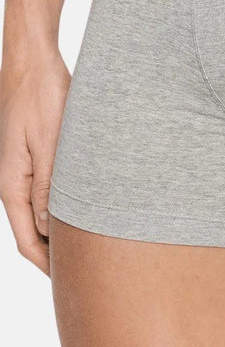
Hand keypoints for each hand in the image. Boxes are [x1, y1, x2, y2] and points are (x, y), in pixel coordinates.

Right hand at [0, 49, 69, 273]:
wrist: (32, 63)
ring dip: (59, 232)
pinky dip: (60, 208)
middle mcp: (12, 181)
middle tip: (88, 274)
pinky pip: (44, 192)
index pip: (26, 240)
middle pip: (32, 232)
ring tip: (91, 249)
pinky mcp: (33, 156)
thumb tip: (47, 228)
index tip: (71, 284)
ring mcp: (21, 170)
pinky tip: (82, 211)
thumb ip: (48, 186)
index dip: (48, 265)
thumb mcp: (50, 142)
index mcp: (11, 184)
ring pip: (39, 213)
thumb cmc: (42, 96)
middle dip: (55, 255)